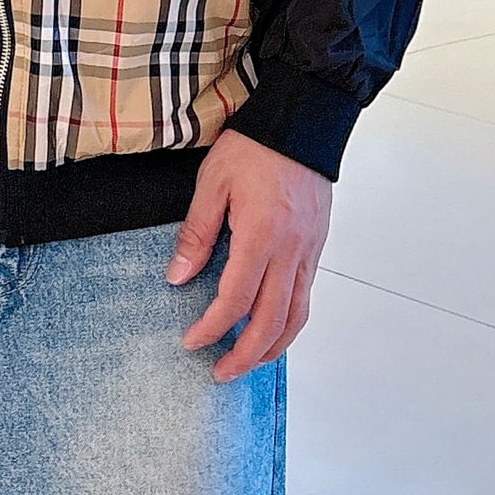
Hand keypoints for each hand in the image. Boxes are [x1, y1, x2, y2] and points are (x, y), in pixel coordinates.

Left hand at [166, 127, 331, 381]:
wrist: (301, 123)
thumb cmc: (255, 147)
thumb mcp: (213, 183)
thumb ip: (196, 233)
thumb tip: (178, 276)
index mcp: (260, 236)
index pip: (235, 300)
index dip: (211, 327)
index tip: (192, 342)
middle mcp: (290, 251)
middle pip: (270, 321)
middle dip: (244, 354)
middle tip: (219, 371)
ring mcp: (308, 251)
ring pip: (296, 316)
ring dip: (272, 348)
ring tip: (249, 362)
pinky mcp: (316, 246)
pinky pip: (306, 296)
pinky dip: (290, 322)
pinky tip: (273, 327)